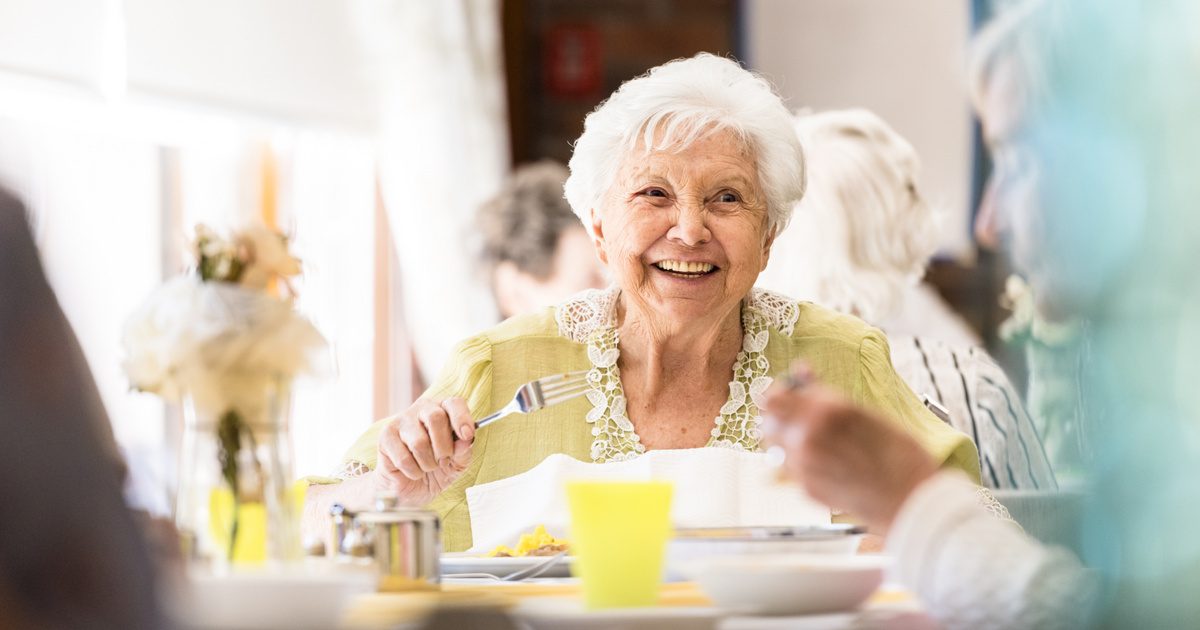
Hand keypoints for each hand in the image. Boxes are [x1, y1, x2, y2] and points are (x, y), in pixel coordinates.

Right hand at [376, 397, 475, 505]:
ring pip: (419, 442)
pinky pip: (404, 458)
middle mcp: (421, 410)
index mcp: (442, 410)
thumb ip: (464, 452)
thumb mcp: (457, 464)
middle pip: (435, 418)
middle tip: (443, 461)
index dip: (462, 418)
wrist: (411, 487)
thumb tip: (466, 441)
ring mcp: (400, 421)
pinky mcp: (385, 437)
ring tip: (427, 467)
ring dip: (428, 464)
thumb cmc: (437, 470)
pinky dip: (413, 472)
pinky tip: (412, 472)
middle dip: (444, 447)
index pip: (454, 403)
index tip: (467, 436)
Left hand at [762, 364, 937, 533]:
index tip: (790, 393)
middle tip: (797, 415)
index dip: (781, 393)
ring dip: (785, 438)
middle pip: (768, 421)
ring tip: (810, 439)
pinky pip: (788, 468)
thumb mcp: (867, 413)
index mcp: (825, 410)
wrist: (911, 501)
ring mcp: (804, 466)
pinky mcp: (806, 489)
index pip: (776, 396)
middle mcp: (808, 437)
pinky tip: (823, 461)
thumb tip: (802, 371)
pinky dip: (797, 461)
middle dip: (779, 415)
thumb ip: (826, 394)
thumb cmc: (900, 455)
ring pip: (773, 446)